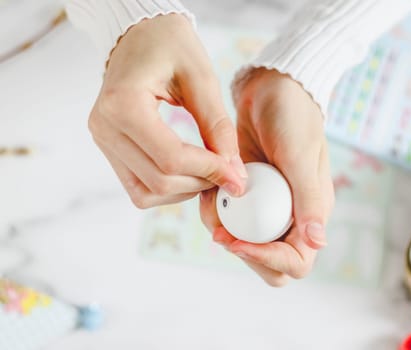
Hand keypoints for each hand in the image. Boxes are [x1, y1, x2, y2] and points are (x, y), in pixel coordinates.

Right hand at [88, 14, 246, 208]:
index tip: (238, 176)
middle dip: (200, 183)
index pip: (171, 159)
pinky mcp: (109, 148)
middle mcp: (104, 127)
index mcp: (122, 104)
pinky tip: (189, 172)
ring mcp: (103, 140)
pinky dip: (167, 187)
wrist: (140, 33)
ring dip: (183, 190)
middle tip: (229, 174)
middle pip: (159, 181)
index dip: (209, 172)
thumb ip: (218, 126)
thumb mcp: (201, 78)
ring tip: (210, 172)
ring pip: (146, 193)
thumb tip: (234, 173)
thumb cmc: (169, 44)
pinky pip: (138, 187)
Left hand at [200, 68, 333, 285]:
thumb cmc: (293, 117)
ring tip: (211, 201)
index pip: (296, 260)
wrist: (270, 88)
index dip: (267, 258)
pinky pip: (228, 218)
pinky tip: (208, 189)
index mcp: (311, 212)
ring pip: (244, 243)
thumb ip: (309, 199)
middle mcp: (290, 215)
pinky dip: (214, 211)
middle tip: (221, 232)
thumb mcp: (300, 156)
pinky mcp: (246, 193)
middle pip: (271, 263)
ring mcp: (266, 205)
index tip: (239, 241)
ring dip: (224, 230)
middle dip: (244, 253)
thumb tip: (318, 243)